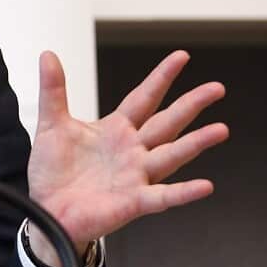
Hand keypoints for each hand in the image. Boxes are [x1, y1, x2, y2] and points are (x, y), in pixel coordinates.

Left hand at [25, 50, 228, 266]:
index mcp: (116, 129)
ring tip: (220, 129)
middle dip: (191, 105)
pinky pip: (162, 197)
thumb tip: (48, 54)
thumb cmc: (53, 172)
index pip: (144, 98)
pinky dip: (183, 193)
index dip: (161, 77)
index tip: (182, 56)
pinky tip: (204, 186)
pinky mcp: (133, 202)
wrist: (46, 211)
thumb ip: (53, 90)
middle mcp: (132, 151)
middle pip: (167, 123)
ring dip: (196, 143)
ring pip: (171, 156)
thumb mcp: (51, 125)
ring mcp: (136, 176)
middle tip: (216, 88)